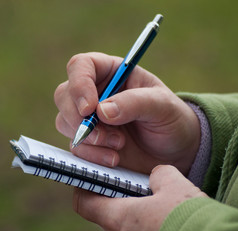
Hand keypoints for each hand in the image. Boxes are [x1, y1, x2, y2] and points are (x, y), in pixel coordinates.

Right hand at [54, 52, 199, 174]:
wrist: (174, 152)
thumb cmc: (171, 120)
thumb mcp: (162, 106)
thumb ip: (135, 103)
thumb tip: (101, 111)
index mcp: (112, 72)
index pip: (81, 66)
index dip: (79, 84)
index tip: (89, 108)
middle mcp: (95, 93)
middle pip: (64, 95)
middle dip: (78, 118)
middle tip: (102, 135)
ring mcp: (89, 119)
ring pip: (64, 121)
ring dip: (87, 138)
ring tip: (119, 144)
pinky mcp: (89, 142)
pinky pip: (75, 147)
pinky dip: (91, 155)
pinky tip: (114, 158)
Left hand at [73, 165, 207, 230]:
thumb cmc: (190, 217)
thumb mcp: (173, 184)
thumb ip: (157, 175)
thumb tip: (155, 176)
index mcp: (118, 219)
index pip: (84, 203)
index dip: (85, 187)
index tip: (94, 177)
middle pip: (105, 215)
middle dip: (115, 199)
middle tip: (130, 186)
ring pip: (123, 227)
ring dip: (132, 214)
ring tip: (151, 201)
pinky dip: (144, 225)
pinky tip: (163, 217)